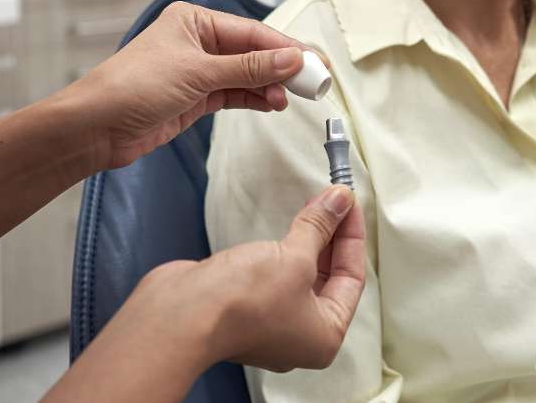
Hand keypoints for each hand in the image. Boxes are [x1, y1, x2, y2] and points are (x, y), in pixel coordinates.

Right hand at [46, 186, 364, 401]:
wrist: (182, 314)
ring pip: (300, 276)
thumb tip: (340, 201)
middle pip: (328, 279)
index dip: (352, 235)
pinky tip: (287, 228)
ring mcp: (270, 323)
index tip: (348, 202)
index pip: (352, 278)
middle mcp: (300, 336)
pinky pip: (275, 276)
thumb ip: (320, 226)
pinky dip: (283, 252)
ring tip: (315, 206)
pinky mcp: (245, 308)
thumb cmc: (244, 300)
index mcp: (325, 336)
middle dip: (331, 237)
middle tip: (334, 199)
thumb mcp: (294, 257)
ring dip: (308, 242)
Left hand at [66, 1, 325, 169]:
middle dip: (283, 66)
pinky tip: (274, 103)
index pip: (252, 32)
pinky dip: (255, 98)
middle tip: (316, 80)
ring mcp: (197, 71)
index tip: (315, 62)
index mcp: (194, 20)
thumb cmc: (134, 86)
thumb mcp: (198, 73)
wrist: (97, 126)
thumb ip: (249, 67)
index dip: (286, 48)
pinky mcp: (195, 98)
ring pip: (246, 75)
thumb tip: (292, 59)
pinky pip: (234, 94)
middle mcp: (198, 42)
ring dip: (270, 85)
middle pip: (253, 51)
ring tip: (293, 97)